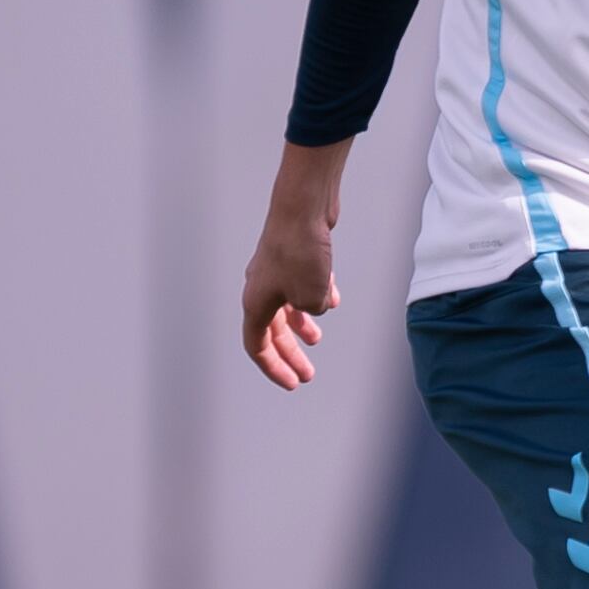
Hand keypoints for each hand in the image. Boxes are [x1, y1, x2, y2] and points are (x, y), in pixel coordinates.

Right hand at [240, 140, 351, 388]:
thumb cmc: (301, 250)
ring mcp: (275, 270)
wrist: (303, 205)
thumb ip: (312, 311)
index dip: (274, 368)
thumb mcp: (311, 296)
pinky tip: (332, 299)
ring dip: (301, 325)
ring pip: (286, 306)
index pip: (257, 346)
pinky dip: (313, 295)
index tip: (292, 383)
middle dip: (290, 354)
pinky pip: (299, 283)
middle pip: (273, 330)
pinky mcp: (291, 254)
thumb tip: (317, 306)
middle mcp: (261, 287)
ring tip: (317, 338)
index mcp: (256, 303)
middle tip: (308, 374)